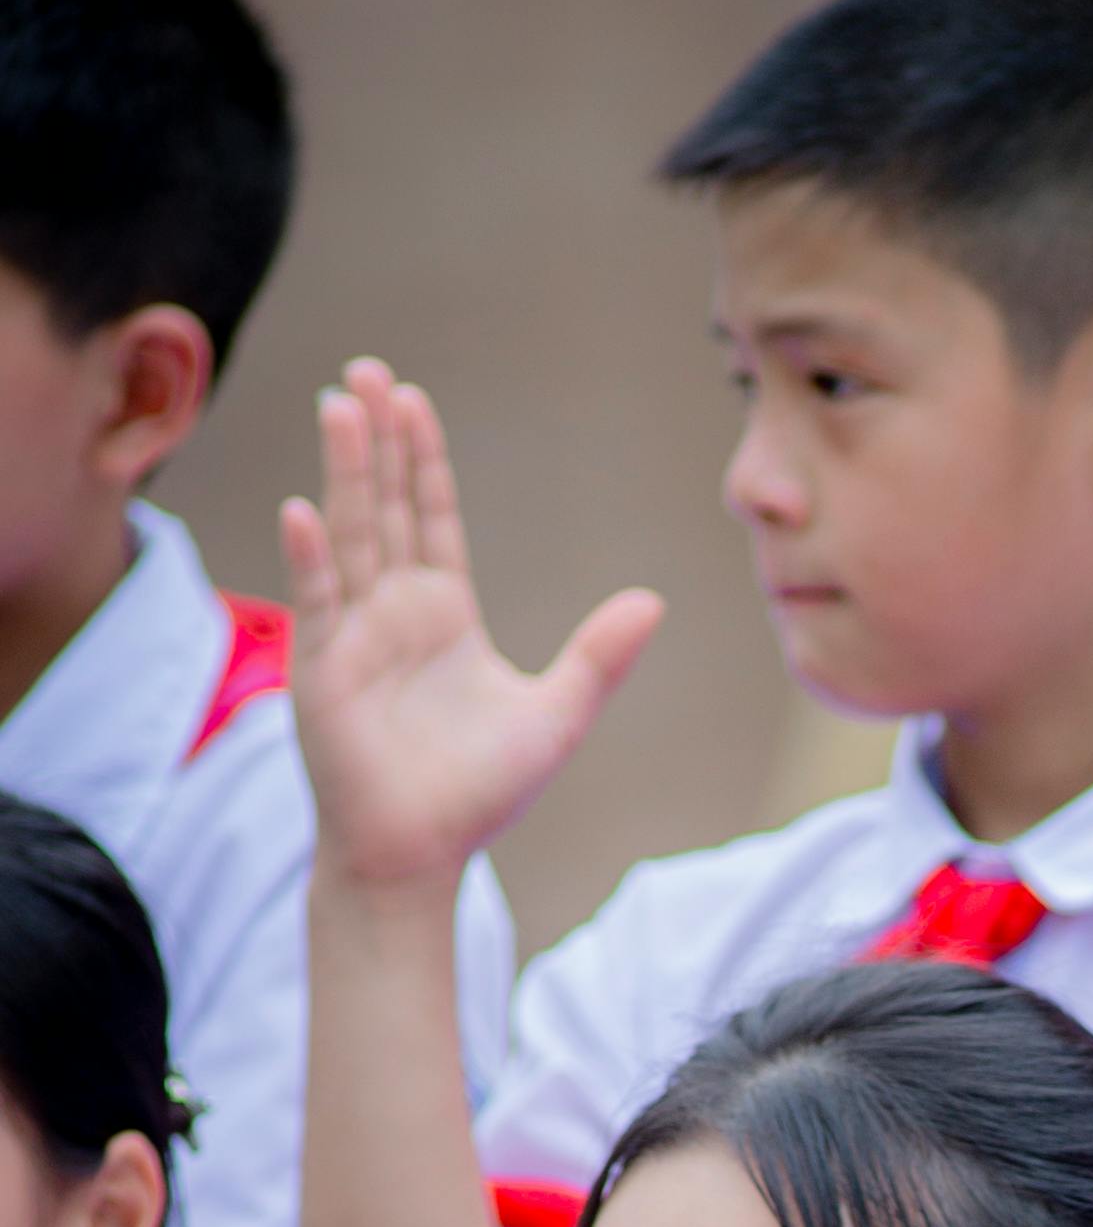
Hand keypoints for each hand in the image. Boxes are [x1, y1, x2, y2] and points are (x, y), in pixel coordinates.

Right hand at [285, 357, 663, 889]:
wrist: (419, 856)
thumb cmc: (480, 793)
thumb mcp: (556, 715)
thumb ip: (600, 657)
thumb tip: (654, 601)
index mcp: (445, 614)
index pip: (432, 518)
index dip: (425, 460)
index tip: (413, 400)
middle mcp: (395, 612)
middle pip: (387, 507)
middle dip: (378, 440)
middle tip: (367, 371)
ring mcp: (354, 636)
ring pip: (351, 536)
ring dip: (346, 473)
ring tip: (341, 406)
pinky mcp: (324, 671)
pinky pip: (318, 603)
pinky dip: (311, 558)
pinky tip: (304, 510)